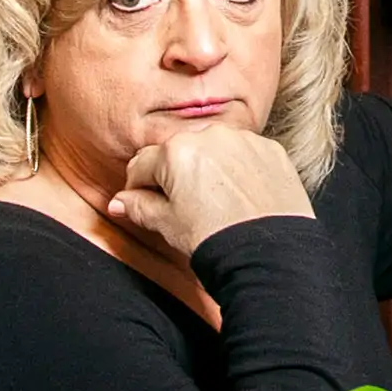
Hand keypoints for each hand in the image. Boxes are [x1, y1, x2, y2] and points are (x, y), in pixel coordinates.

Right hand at [107, 122, 312, 261]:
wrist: (268, 255)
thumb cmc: (215, 239)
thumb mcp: (167, 225)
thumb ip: (138, 207)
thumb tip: (119, 202)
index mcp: (175, 151)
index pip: (142, 164)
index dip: (139, 187)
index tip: (143, 201)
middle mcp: (209, 135)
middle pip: (179, 152)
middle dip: (175, 174)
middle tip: (183, 206)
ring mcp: (244, 140)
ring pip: (214, 149)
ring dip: (209, 168)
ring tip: (216, 202)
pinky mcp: (271, 150)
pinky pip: (246, 154)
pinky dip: (240, 170)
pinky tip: (242, 196)